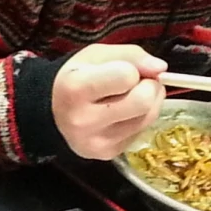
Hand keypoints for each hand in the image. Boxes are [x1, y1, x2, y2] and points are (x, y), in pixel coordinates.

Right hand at [51, 44, 166, 159]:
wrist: (50, 112)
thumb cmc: (76, 77)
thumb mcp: (96, 55)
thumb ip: (131, 55)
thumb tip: (160, 68)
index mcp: (76, 88)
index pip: (127, 76)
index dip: (133, 69)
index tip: (124, 69)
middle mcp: (84, 120)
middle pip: (143, 102)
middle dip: (149, 87)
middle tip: (139, 83)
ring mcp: (96, 142)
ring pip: (148, 117)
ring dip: (148, 103)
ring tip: (131, 97)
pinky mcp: (107, 154)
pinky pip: (141, 132)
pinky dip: (139, 119)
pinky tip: (123, 114)